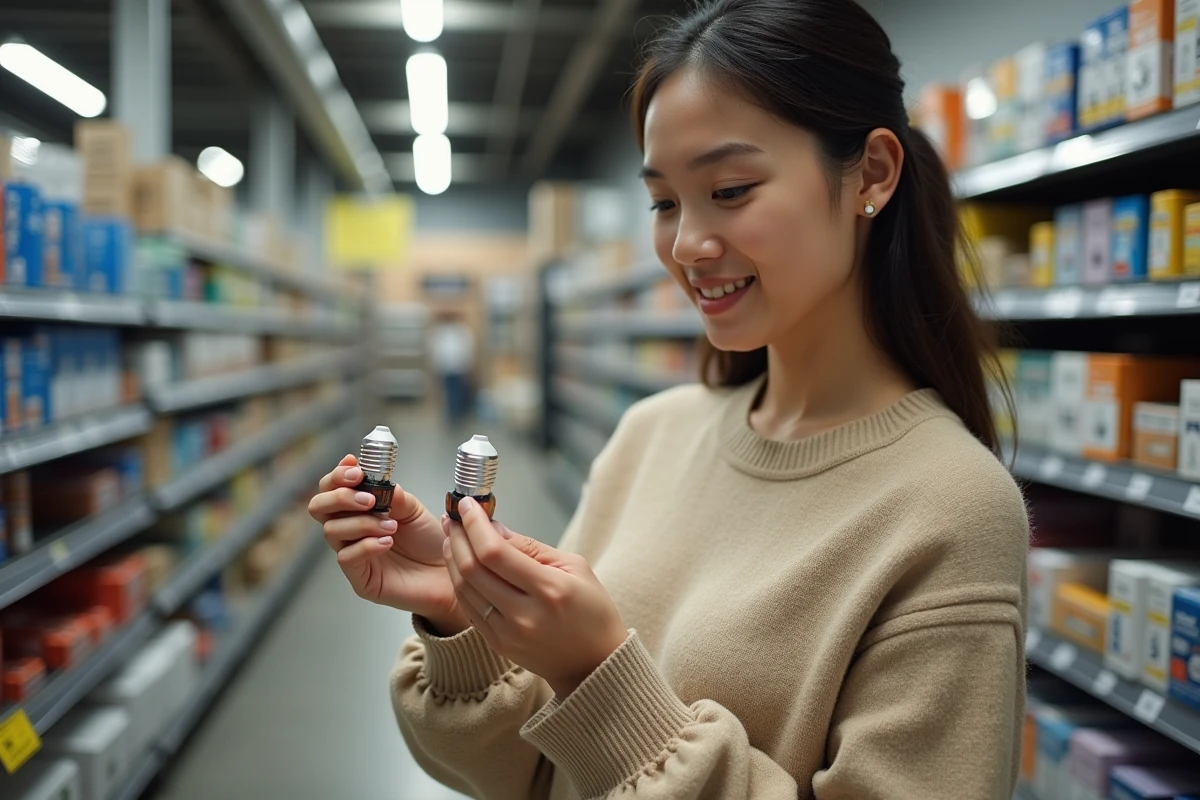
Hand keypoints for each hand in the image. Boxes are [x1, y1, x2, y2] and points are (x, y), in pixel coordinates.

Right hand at [309, 454, 469, 634]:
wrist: (449, 573)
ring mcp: (352, 554)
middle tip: (369, 499)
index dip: (337, 475)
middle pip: (318, 507)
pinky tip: (387, 542)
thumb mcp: (413, 510)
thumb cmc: (430, 542)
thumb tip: (376, 482)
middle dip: (340, 496)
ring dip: (362, 522)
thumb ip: (392, 496)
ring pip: (331, 530)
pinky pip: (346, 557)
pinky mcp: (359, 579)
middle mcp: (351, 530)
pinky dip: (366, 545)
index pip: (332, 488)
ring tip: (391, 525)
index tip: (354, 466)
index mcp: (360, 509)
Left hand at [443, 496, 628, 697]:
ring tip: (453, 537)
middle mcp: (525, 615)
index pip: (496, 553)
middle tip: (454, 518)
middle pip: (474, 569)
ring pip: (465, 589)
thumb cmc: (591, 610)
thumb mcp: (575, 567)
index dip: (475, 525)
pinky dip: (460, 582)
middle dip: (459, 537)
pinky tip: (459, 565)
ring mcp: (508, 633)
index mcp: (550, 590)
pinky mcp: (498, 644)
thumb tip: (493, 527)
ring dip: (453, 558)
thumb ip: (530, 548)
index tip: (468, 504)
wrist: (594, 663)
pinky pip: (469, 608)